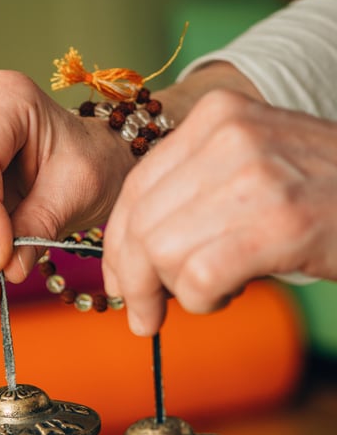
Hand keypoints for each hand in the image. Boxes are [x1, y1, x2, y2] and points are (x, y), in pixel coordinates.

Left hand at [102, 88, 336, 335]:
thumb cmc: (324, 196)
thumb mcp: (253, 167)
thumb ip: (194, 194)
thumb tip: (131, 256)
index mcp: (218, 118)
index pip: (135, 190)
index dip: (117, 248)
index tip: (122, 284)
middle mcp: (229, 138)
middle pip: (140, 225)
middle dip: (135, 282)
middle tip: (146, 316)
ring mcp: (254, 177)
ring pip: (161, 253)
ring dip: (175, 292)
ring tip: (211, 293)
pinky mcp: (277, 224)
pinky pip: (197, 279)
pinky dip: (203, 302)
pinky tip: (227, 296)